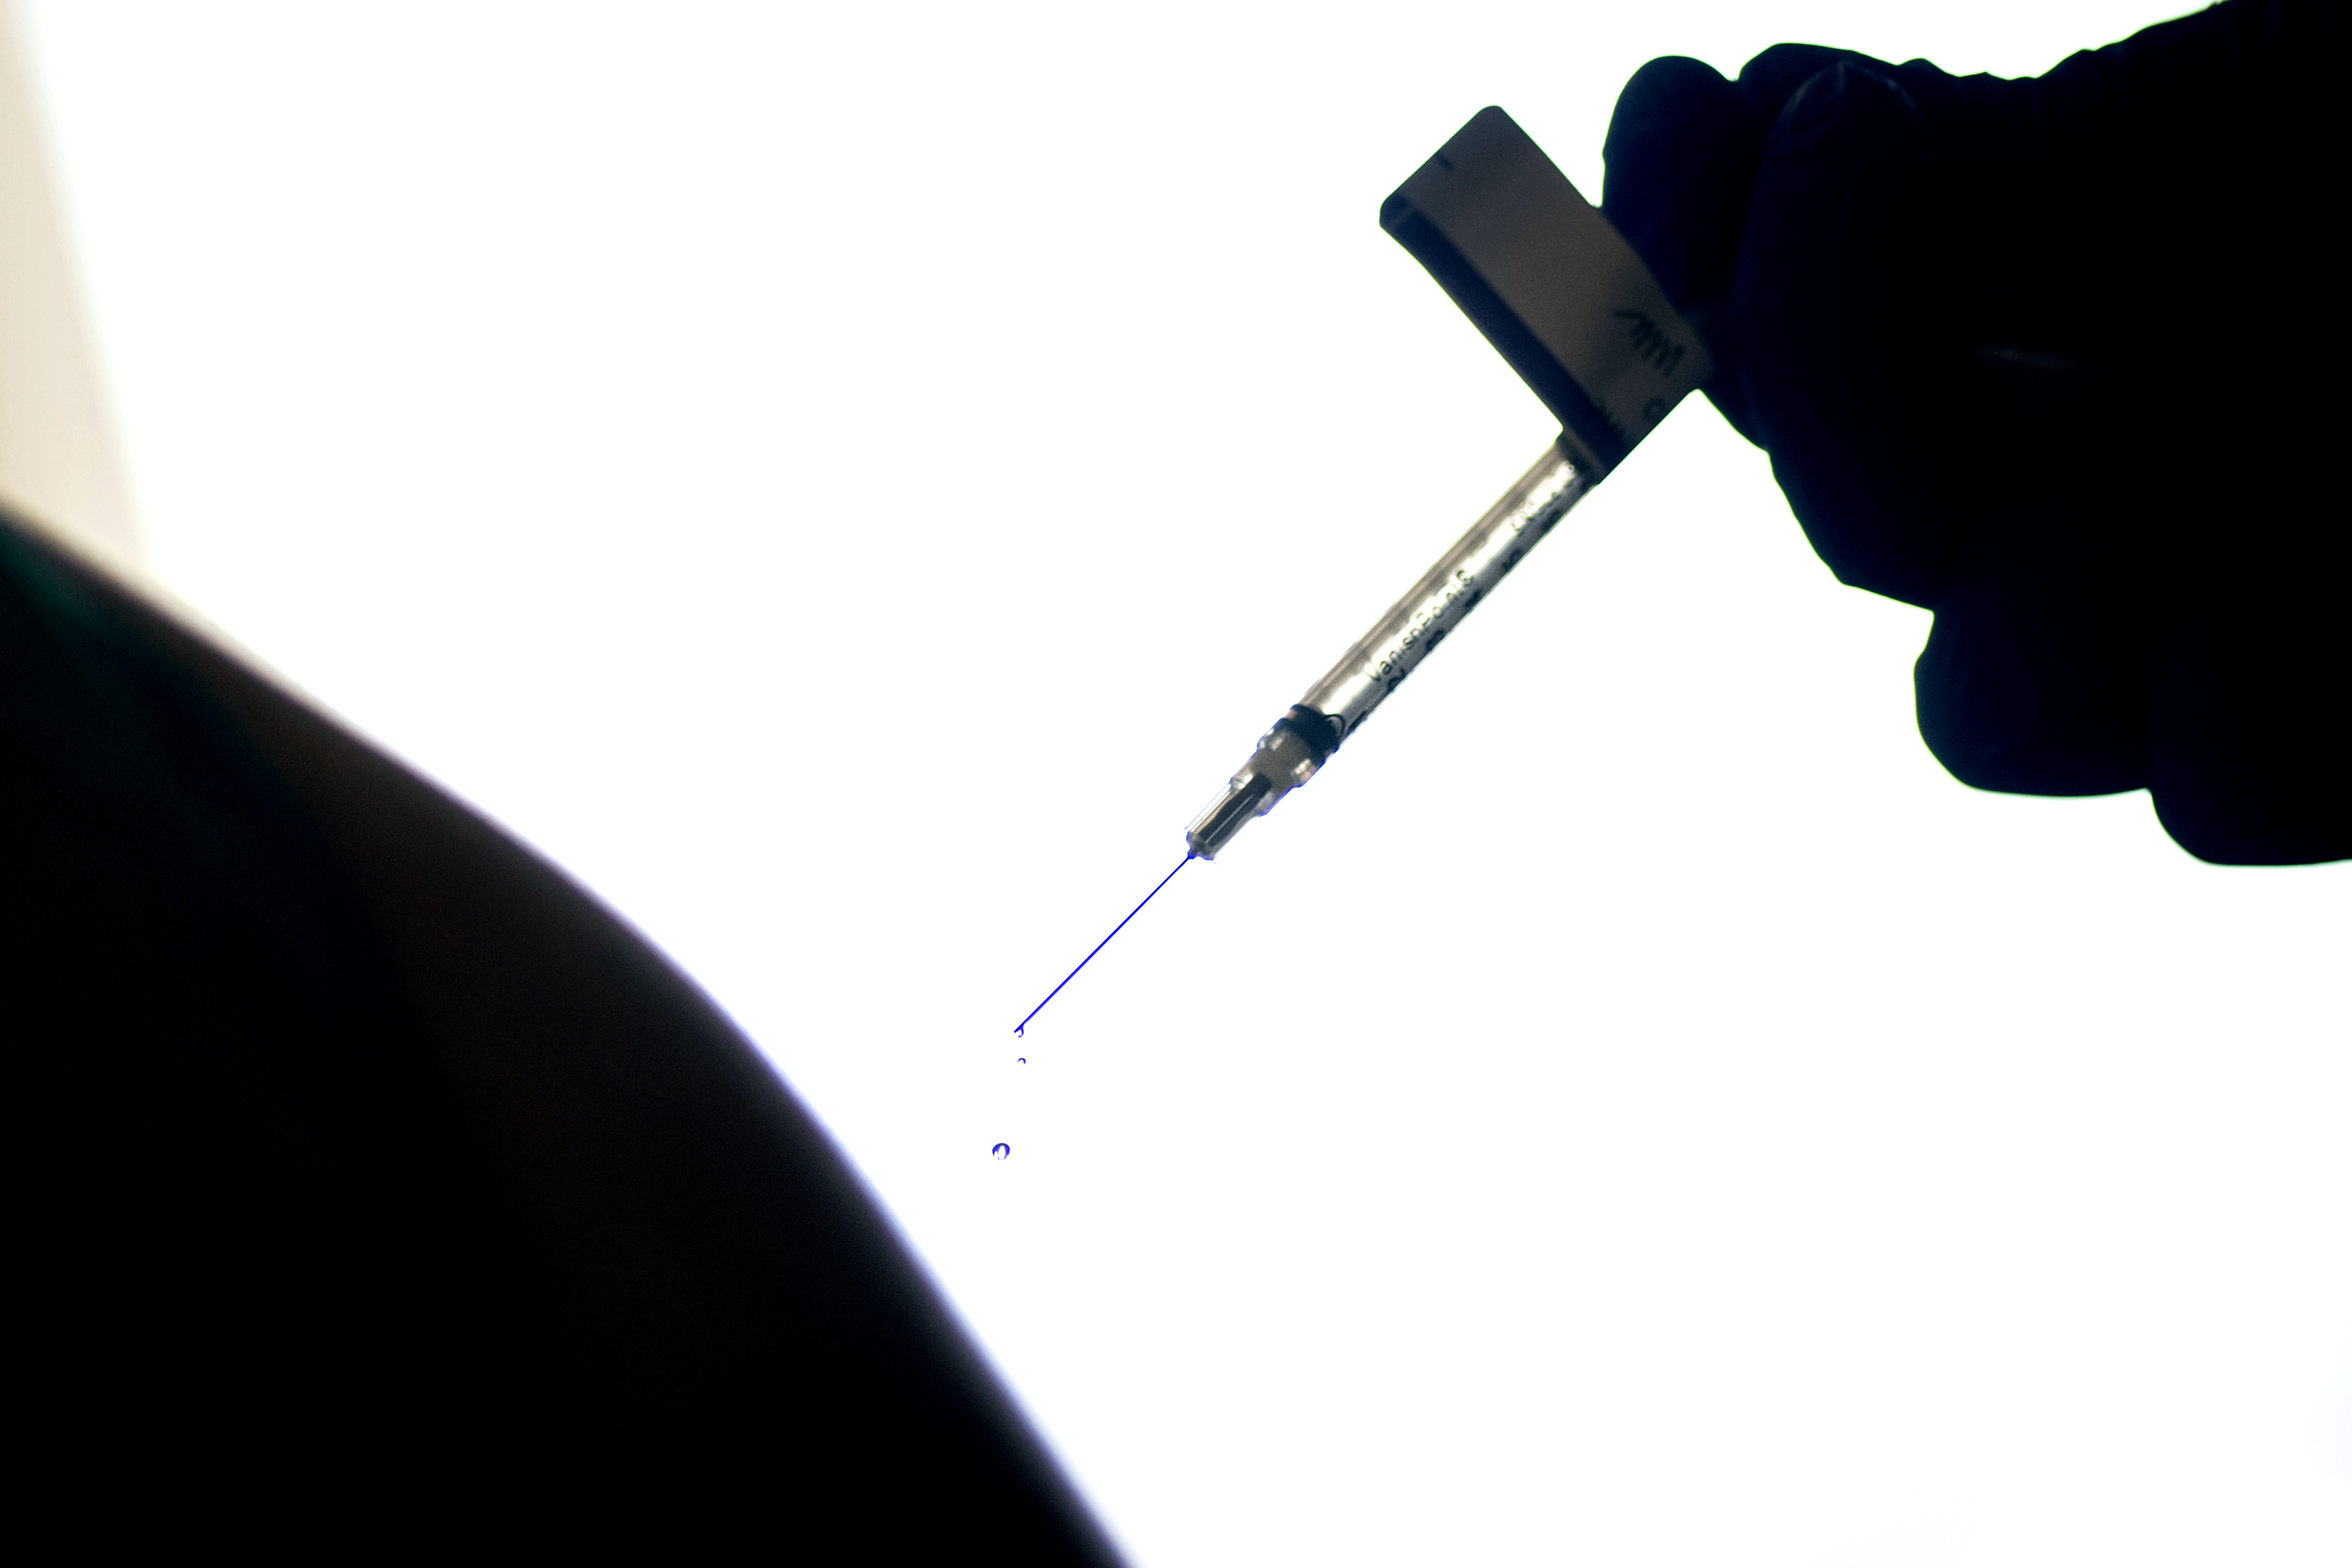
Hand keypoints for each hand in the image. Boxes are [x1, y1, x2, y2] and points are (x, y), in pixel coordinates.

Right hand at [1599, 0, 2347, 863]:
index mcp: (2090, 311)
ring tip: (2219, 445)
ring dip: (2069, 581)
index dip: (1708, 258)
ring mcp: (2254, 615)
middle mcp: (2142, 471)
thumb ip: (1992, 182)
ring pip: (2002, 707)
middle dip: (1856, 402)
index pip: (1809, 349)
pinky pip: (2223, 779)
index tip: (1695, 116)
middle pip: (1867, 543)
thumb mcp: (2263, 109)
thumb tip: (1714, 151)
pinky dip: (2271, 687)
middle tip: (1910, 200)